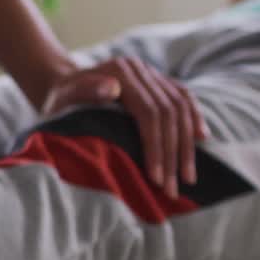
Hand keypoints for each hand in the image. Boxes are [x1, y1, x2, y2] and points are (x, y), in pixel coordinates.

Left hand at [41, 58, 208, 198]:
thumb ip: (84, 91)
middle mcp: (140, 70)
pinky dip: (194, 118)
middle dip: (173, 154)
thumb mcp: (62, 97)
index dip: (155, 147)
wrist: (61, 84)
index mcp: (120, 72)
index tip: (155, 178)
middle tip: (172, 189)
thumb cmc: (58, 99)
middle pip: (168, 113)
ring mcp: (150, 74)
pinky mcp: (156, 81)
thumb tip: (112, 88)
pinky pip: (183, 98)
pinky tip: (201, 139)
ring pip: (181, 108)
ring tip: (187, 177)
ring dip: (187, 144)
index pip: (149, 113)